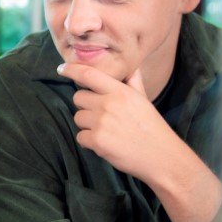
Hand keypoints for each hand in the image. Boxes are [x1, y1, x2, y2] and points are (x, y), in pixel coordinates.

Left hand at [58, 62, 221, 221]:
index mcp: (120, 91)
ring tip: (106, 131)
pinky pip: (80, 137)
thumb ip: (133, 81)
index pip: (89, 74)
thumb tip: (131, 65)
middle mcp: (109, 104)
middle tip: (101, 115)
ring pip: (78, 118)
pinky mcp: (97, 141)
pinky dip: (89, 142)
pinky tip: (105, 143)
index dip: (72, 70)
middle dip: (85, 106)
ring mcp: (102, 123)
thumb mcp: (144, 99)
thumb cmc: (152, 127)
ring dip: (87, 125)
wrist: (161, 156)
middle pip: (78, 98)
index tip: (61, 69)